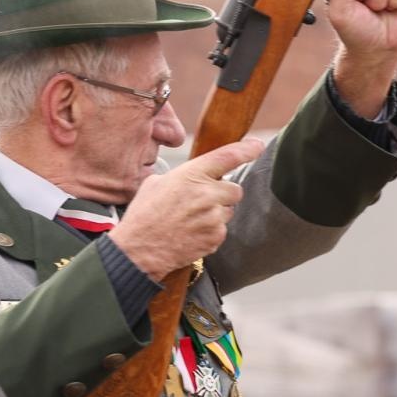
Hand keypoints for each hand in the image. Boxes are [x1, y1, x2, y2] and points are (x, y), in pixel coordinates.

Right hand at [108, 138, 264, 280]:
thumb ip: (181, 176)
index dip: (246, 150)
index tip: (257, 146)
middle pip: (235, 189)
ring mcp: (213, 217)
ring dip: (216, 213)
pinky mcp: (216, 237)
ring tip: (191, 220)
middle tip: (204, 201)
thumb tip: (192, 177)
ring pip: (228, 210)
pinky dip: (211, 231)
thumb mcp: (155, 183)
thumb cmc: (144, 216)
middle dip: (223, 193)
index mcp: (191, 175)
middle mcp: (207, 194)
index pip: (227, 157)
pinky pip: (222, 229)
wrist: (139, 250)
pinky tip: (192, 233)